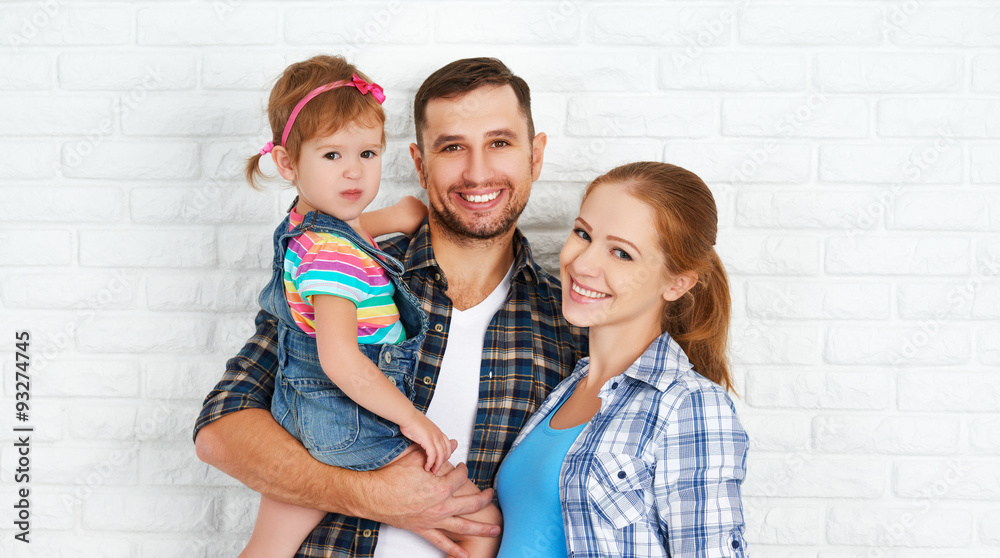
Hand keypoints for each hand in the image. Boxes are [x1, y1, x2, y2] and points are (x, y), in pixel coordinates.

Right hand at [365, 443, 498, 557]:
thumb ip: (436, 452)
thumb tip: (452, 442)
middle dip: (484, 499)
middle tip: (491, 495)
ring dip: (481, 528)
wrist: (372, 496)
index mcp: (440, 488)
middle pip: (471, 503)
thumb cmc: (391, 477)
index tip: (463, 467)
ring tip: (495, 529)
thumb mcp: (415, 458)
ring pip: (464, 526)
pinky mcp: (423, 529)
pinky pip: (442, 542)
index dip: (464, 470)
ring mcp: (433, 520)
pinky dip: (455, 549)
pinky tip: (466, 555)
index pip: (461, 478)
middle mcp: (440, 506)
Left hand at [392, 195, 427, 234]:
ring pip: (417, 203)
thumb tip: (423, 224)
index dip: (422, 217)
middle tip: (412, 216)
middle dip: (419, 211)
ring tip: (407, 212)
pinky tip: (404, 208)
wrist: (394, 218)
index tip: (417, 220)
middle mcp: (423, 206)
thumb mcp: (416, 229)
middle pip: (423, 208)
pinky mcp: (410, 197)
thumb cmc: (405, 226)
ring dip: (414, 206)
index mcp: (426, 215)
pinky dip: (408, 203)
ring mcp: (416, 201)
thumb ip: (421, 225)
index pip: (427, 215)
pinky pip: (411, 200)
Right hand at [399, 413, 452, 473]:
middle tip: (436, 469)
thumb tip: (424, 442)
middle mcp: (438, 434)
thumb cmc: (411, 421)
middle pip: (446, 451)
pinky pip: (432, 455)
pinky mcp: (428, 440)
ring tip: (432, 470)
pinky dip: (431, 462)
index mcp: (438, 431)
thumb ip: (426, 436)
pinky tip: (427, 466)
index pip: (448, 445)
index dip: (445, 455)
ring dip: (437, 465)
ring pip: (441, 455)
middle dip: (442, 462)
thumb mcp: (423, 429)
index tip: (440, 461)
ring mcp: (434, 437)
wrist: (407, 416)